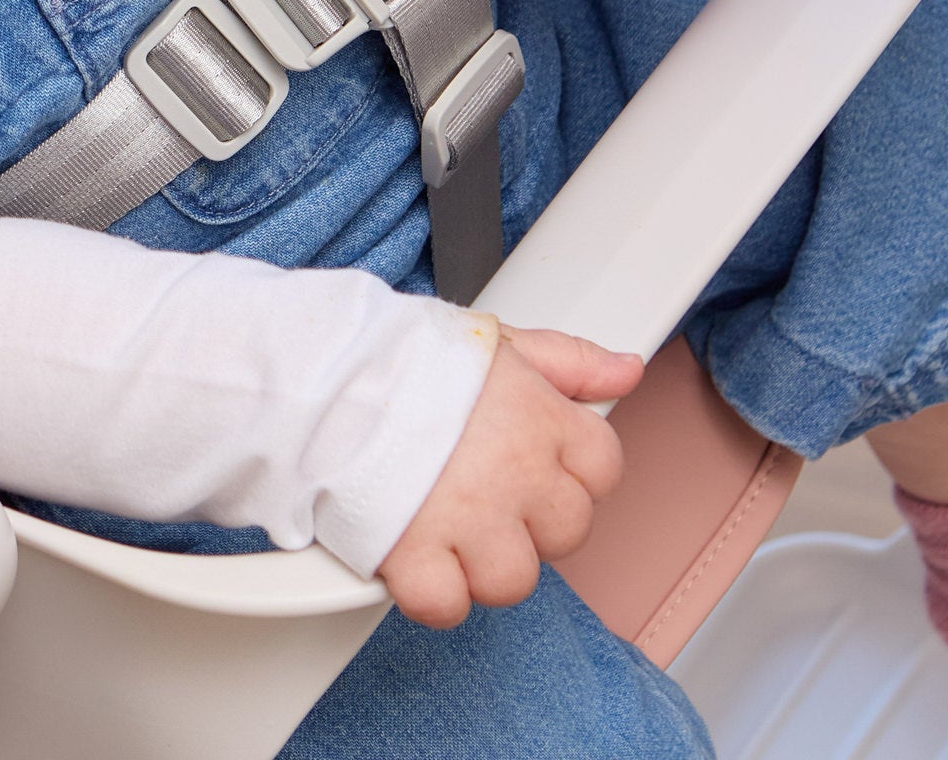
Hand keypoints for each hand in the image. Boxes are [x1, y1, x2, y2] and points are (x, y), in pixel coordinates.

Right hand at [378, 325, 640, 626]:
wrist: (323, 377)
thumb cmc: (403, 356)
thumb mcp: (499, 342)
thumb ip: (570, 360)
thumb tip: (625, 371)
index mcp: (541, 419)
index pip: (602, 469)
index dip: (567, 469)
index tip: (533, 460)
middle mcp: (517, 475)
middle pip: (566, 533)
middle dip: (530, 518)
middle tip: (483, 489)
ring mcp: (469, 521)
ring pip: (513, 580)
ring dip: (481, 561)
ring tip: (447, 521)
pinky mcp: (415, 556)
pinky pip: (447, 606)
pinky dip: (430, 591)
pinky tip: (415, 552)